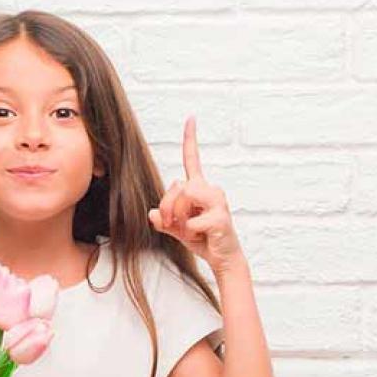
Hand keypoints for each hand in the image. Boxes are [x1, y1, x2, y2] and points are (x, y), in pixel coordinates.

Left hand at [148, 115, 244, 273]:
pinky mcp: (221, 216)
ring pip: (183, 199)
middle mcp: (210, 189)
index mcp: (199, 187)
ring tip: (193, 230)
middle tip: (175, 225)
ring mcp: (218, 201)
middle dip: (168, 208)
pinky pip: (191, 221)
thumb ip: (162, 220)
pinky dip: (190, 232)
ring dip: (180, 221)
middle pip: (176, 187)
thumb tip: (153, 214)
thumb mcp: (175, 229)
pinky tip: (203, 236)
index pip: (192, 159)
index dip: (190, 139)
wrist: (223, 258)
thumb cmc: (202, 239)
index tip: (190, 118)